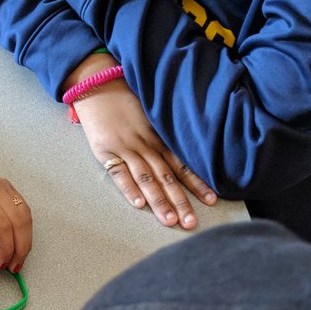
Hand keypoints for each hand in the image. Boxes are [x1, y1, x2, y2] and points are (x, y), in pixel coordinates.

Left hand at [0, 161, 31, 271]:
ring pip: (25, 215)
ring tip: (18, 259)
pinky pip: (23, 210)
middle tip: (14, 268)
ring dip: (25, 240)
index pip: (2, 224)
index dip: (6, 249)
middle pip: (19, 220)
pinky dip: (24, 229)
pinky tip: (18, 243)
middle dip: (20, 248)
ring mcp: (3, 184)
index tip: (1, 266)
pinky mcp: (7, 188)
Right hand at [74, 75, 216, 226]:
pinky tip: (138, 203)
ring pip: (147, 179)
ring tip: (170, 221)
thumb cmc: (126, 101)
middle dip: (180, 201)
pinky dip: (129, 188)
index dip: (197, 183)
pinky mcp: (106, 151)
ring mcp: (126, 149)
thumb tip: (182, 153)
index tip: (211, 200)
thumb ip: (163, 135)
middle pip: (167, 177)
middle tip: (191, 223)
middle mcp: (146, 145)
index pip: (182, 164)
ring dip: (159, 201)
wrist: (98, 85)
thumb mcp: (151, 115)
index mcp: (159, 138)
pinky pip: (119, 172)